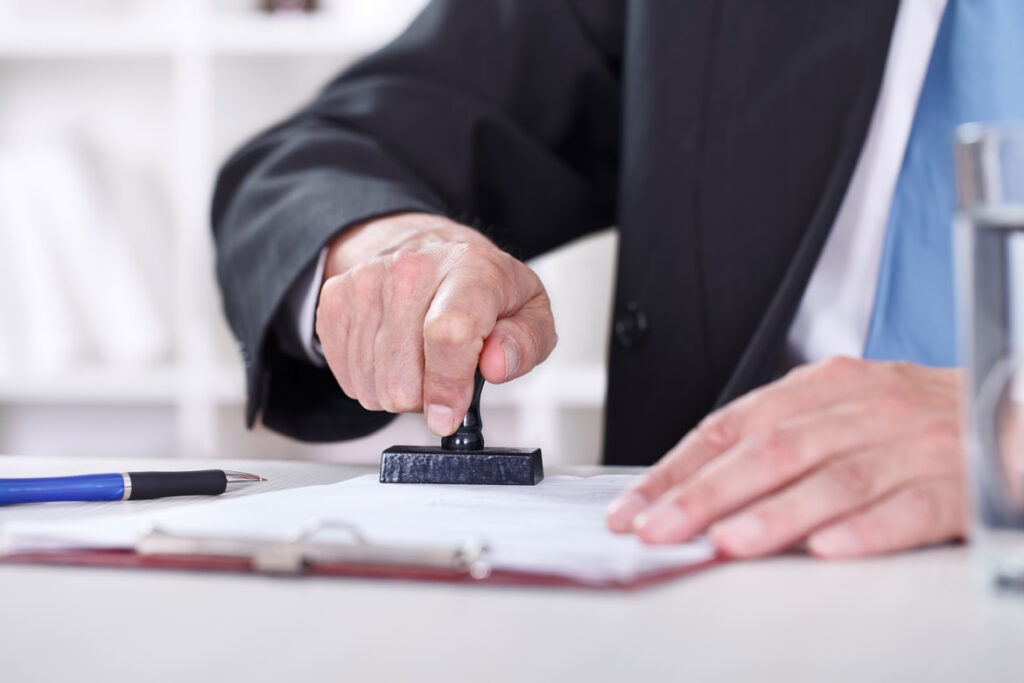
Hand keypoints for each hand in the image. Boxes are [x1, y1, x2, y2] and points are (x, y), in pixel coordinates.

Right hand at [315, 212, 555, 435]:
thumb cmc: (480, 286)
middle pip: (404, 378)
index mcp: (470, 269)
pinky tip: (393, 353)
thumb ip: (525, 343)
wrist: (425, 247)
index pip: (449, 334)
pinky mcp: (334, 301)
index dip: (448, 386)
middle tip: (446, 370)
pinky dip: (374, 380)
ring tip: (421, 358)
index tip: (449, 416)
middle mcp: (411, 269)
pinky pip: (350, 379)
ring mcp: (366, 283)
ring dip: (401, 390)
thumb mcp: (529, 310)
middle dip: (429, 395)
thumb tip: (496, 364)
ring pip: (375, 386)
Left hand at [605, 357, 967, 558]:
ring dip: (775, 514)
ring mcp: (912, 444)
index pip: (732, 427)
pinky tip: (829, 549)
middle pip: (773, 451)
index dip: (677, 469)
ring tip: (726, 542)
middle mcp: (862, 410)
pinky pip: (910, 507)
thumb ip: (777, 442)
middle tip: (658, 530)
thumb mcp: (839, 411)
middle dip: (706, 494)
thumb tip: (696, 490)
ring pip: (834, 478)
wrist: (1013, 412)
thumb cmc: (915, 420)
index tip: (632, 509)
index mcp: (821, 389)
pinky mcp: (961, 484)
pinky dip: (868, 528)